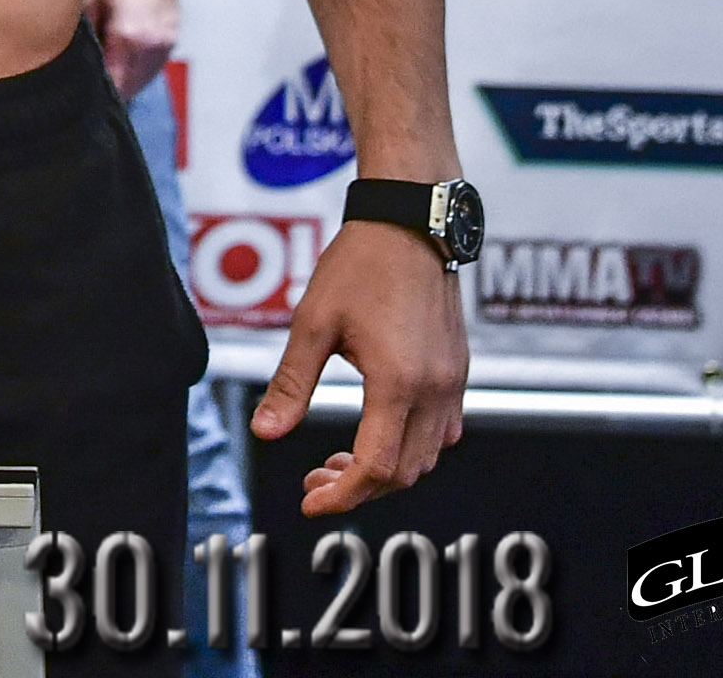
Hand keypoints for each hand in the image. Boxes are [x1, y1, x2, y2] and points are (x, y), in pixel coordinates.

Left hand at [84, 0, 182, 98]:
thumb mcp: (88, 3)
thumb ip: (81, 39)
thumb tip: (62, 65)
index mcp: (128, 38)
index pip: (112, 86)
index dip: (93, 94)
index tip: (76, 93)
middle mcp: (151, 48)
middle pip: (127, 90)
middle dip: (107, 89)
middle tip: (85, 82)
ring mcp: (165, 48)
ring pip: (139, 84)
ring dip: (122, 82)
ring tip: (104, 65)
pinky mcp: (172, 45)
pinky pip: (150, 71)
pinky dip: (135, 71)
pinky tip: (121, 56)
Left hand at [251, 220, 467, 515]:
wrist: (410, 221)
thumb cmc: (358, 264)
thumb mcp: (313, 323)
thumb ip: (291, 383)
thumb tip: (264, 433)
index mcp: (397, 383)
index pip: (375, 468)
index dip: (341, 495)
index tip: (309, 501)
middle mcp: (434, 390)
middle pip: (403, 473)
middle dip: (358, 488)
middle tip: (314, 479)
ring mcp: (453, 382)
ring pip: (426, 457)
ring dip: (385, 470)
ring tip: (339, 458)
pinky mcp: (458, 370)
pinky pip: (443, 430)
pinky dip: (411, 446)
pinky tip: (378, 430)